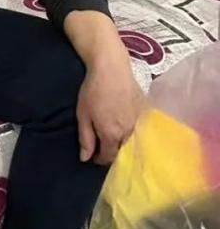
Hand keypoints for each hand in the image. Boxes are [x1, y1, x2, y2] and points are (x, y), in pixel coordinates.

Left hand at [65, 11, 145, 165]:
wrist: (111, 68)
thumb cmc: (93, 90)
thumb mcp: (83, 115)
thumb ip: (86, 138)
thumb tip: (85, 159)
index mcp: (112, 134)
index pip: (108, 157)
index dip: (100, 159)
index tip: (94, 157)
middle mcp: (129, 132)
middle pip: (122, 151)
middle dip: (112, 152)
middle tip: (102, 147)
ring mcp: (139, 122)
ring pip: (132, 141)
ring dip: (123, 142)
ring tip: (113, 136)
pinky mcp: (145, 112)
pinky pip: (139, 128)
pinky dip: (132, 131)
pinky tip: (124, 125)